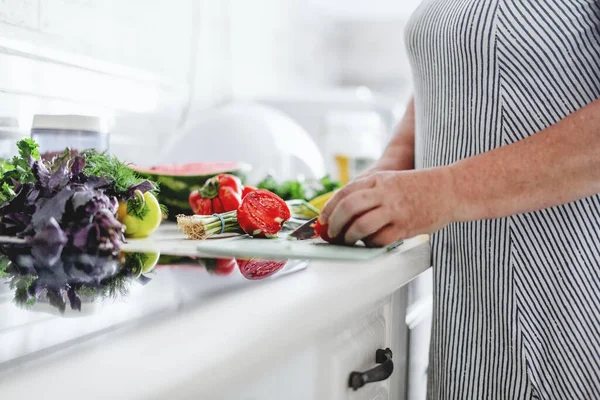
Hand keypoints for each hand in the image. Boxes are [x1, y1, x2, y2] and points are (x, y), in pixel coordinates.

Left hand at [319, 168, 455, 246]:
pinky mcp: (405, 226)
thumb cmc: (419, 187)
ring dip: (349, 237)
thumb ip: (369, 191)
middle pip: (348, 208)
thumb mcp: (390, 180)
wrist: (450, 189)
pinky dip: (369, 244)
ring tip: (347, 241)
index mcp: (378, 179)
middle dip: (334, 224)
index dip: (329, 209)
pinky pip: (379, 239)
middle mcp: (384, 192)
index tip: (323, 221)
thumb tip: (342, 210)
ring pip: (361, 225)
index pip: (344, 193)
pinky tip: (369, 243)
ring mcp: (395, 209)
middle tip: (332, 234)